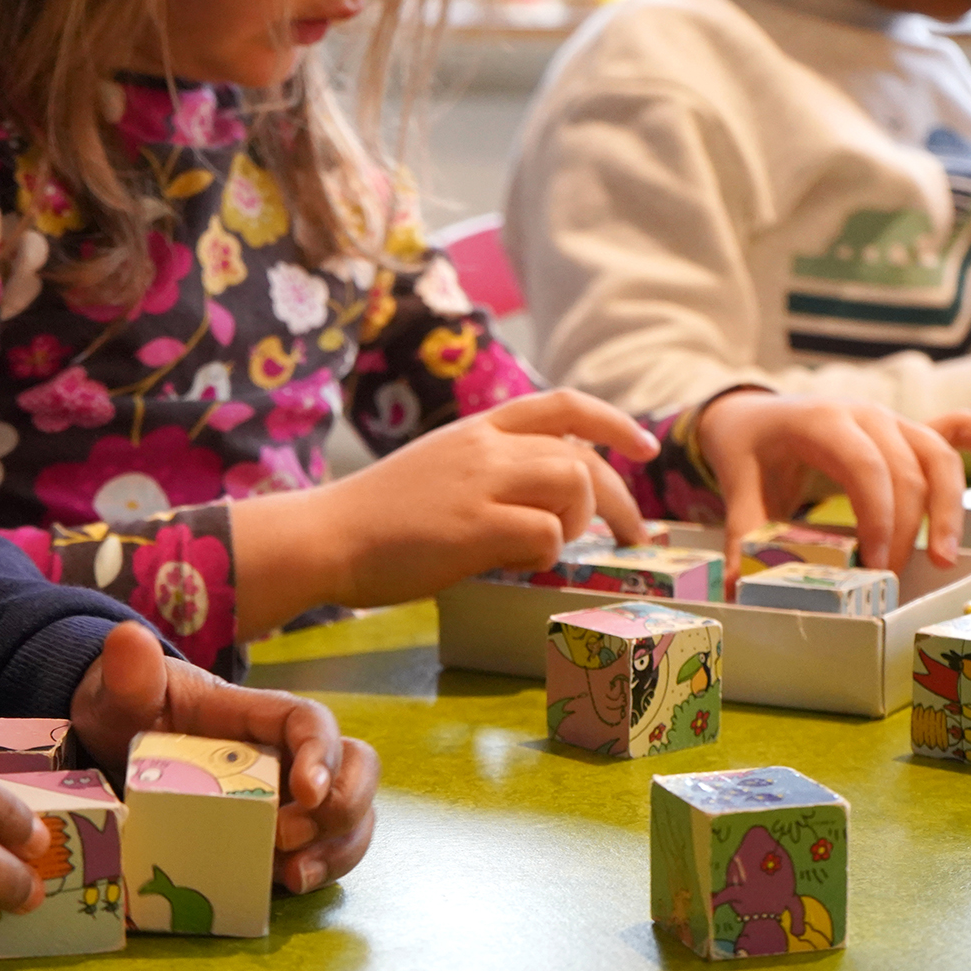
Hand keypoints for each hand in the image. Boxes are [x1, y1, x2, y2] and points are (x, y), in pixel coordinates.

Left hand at [70, 622, 377, 894]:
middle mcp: (286, 753)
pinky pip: (328, 848)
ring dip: (339, 845)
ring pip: (352, 811)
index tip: (308, 791)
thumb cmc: (127, 712)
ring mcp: (290, 796)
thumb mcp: (120, 694)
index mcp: (256, 715)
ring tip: (296, 875)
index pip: (310, 720)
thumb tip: (128, 637)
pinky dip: (324, 868)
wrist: (112, 750)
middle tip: (289, 838)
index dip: (323, 752)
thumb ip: (127, 673)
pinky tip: (290, 884)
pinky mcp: (280, 835)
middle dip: (343, 805)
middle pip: (355, 765)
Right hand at [232, 389, 661, 636]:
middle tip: (631, 538)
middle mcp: (485, 446)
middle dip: (617, 502)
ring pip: (573, 488)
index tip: (645, 448)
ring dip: (574, 524)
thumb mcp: (437, 468)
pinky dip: (544, 556)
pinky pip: (546, 536)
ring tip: (543, 548)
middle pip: (579, 458)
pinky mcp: (476, 526)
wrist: (326, 535)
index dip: (614, 423)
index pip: (563, 406)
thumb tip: (543, 497)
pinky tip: (512, 565)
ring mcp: (480, 483)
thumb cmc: (376, 517)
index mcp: (477, 428)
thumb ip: (489, 469)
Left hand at [697, 392, 970, 579]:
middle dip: (908, 528)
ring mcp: (891, 419)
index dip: (879, 517)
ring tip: (944, 557)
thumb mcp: (737, 484)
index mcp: (824, 421)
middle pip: (908, 470)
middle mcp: (866, 414)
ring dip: (950, 506)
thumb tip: (737, 586)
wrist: (750, 411)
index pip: (866, 468)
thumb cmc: (747, 448)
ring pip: (938, 457)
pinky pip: (952, 427)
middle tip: (891, 578)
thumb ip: (744, 532)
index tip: (875, 563)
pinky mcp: (904, 430)